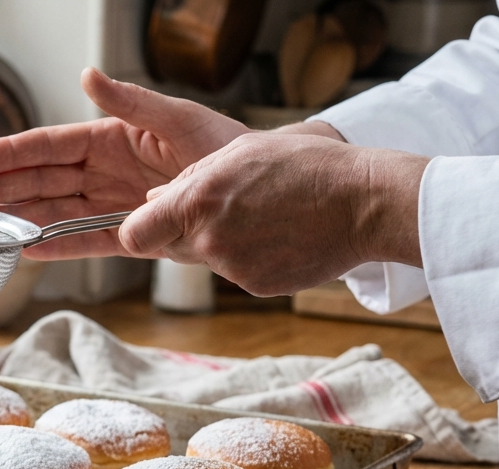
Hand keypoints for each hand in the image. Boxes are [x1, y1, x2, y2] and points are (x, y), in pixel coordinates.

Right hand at [0, 68, 249, 258]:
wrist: (258, 193)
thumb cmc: (226, 148)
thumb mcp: (178, 118)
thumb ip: (130, 102)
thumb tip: (88, 75)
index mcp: (113, 138)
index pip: (52, 146)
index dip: (12, 154)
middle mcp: (106, 172)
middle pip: (42, 181)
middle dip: (0, 188)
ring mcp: (114, 206)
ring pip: (55, 212)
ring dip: (17, 218)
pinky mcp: (130, 237)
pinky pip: (86, 243)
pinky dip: (58, 248)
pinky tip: (26, 250)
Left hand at [121, 133, 428, 294]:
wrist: (364, 202)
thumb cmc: (306, 165)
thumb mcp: (242, 151)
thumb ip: (190, 178)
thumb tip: (153, 198)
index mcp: (197, 200)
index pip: (134, 234)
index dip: (138, 229)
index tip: (148, 224)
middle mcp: (208, 239)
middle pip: (169, 247)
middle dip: (183, 231)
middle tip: (225, 209)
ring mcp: (233, 268)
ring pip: (206, 259)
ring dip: (221, 242)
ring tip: (264, 216)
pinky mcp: (256, 287)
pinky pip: (237, 274)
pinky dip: (251, 259)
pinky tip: (280, 236)